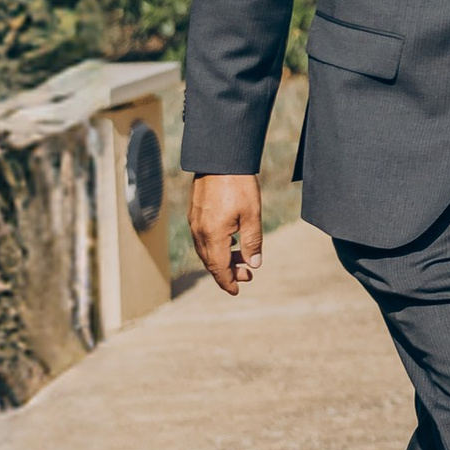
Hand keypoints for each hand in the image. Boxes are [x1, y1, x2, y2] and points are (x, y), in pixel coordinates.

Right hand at [190, 173, 264, 295]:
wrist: (220, 158)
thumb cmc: (239, 185)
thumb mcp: (252, 215)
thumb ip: (252, 242)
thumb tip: (254, 265)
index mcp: (213, 236)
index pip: (219, 268)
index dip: (227, 282)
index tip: (236, 291)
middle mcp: (199, 232)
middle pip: (211, 262)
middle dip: (227, 273)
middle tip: (248, 275)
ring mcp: (195, 222)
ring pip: (206, 251)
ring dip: (222, 259)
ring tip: (242, 259)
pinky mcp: (195, 213)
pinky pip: (202, 239)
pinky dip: (215, 247)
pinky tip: (230, 242)